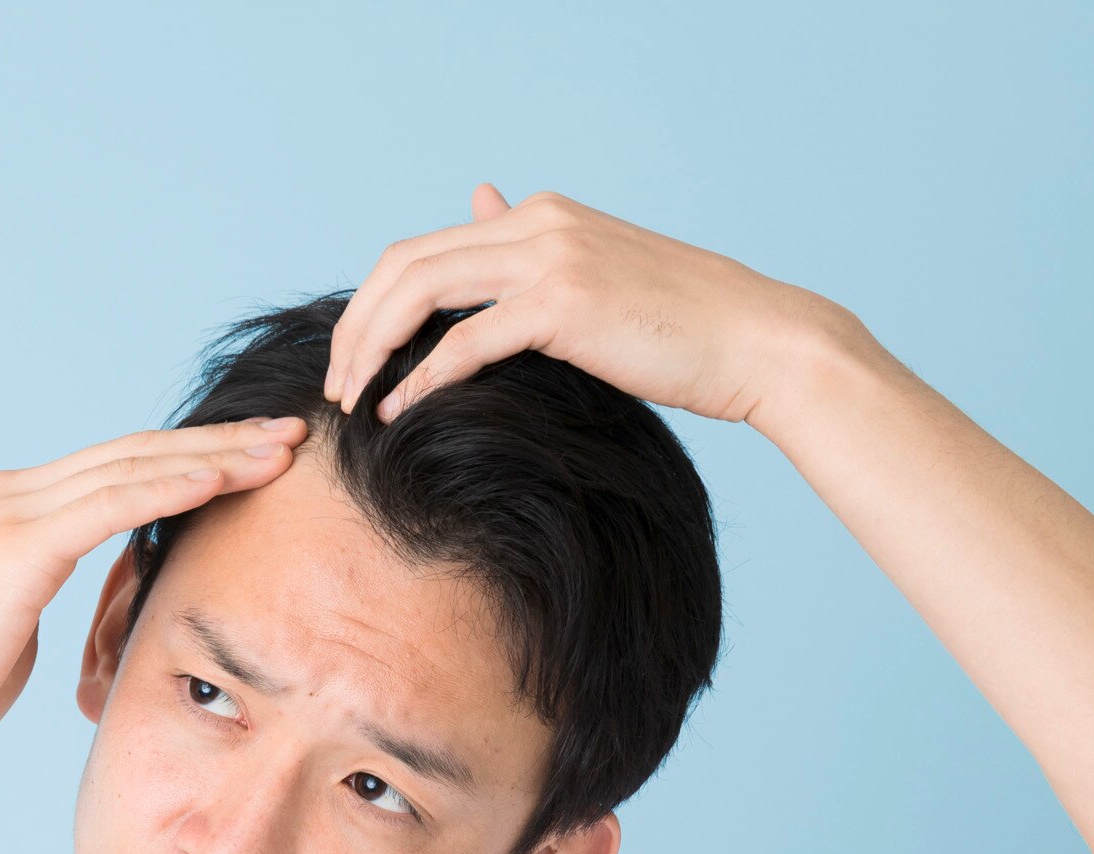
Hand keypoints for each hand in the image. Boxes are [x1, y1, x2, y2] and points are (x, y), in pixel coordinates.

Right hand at [0, 415, 309, 776]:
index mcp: (11, 508)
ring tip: (281, 450)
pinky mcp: (17, 546)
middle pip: (134, 452)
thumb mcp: (13, 626)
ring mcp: (9, 511)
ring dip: (213, 456)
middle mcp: (9, 494)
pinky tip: (224, 480)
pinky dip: (173, 488)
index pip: (119, 467)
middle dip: (218, 440)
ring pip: (132, 467)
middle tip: (292, 432)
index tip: (256, 454)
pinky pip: (112, 505)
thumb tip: (92, 601)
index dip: (192, 455)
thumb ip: (49, 593)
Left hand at [323, 184, 850, 428]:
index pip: (423, 246)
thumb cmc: (681, 325)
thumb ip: (526, 248)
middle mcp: (539, 223)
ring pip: (420, 292)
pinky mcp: (564, 306)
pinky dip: (421, 378)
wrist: (758, 341)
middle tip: (335, 385)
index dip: (372, 303)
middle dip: (355, 325)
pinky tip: (399, 412)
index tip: (354, 358)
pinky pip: (465, 341)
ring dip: (373, 349)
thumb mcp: (595, 272)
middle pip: (404, 262)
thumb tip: (478, 200)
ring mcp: (551, 259)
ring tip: (353, 401)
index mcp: (541, 214)